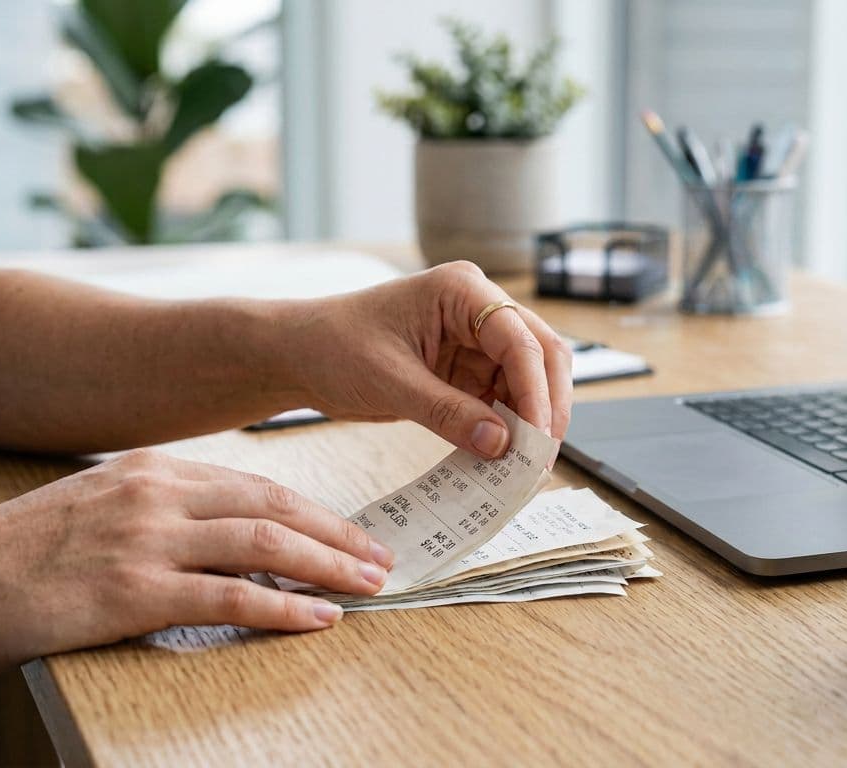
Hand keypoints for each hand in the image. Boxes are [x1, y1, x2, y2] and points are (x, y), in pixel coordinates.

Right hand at [0, 449, 391, 688]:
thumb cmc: (25, 554)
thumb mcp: (101, 505)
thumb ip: (165, 509)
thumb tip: (231, 534)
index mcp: (154, 469)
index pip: (258, 485)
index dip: (314, 510)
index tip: (349, 532)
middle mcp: (158, 494)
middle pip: (275, 507)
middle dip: (337, 534)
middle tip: (379, 557)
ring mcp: (148, 540)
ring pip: (265, 545)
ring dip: (327, 567)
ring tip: (367, 586)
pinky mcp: (136, 591)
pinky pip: (231, 598)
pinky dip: (283, 609)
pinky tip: (317, 619)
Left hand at [290, 261, 573, 456]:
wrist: (298, 355)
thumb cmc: (332, 347)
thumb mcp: (389, 382)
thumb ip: (447, 413)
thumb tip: (501, 445)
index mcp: (462, 290)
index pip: (520, 339)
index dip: (536, 390)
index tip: (536, 437)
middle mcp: (479, 309)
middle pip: (542, 355)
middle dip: (547, 406)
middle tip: (542, 456)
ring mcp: (477, 341)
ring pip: (529, 382)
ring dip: (530, 423)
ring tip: (524, 467)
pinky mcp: (468, 370)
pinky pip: (503, 401)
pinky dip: (507, 430)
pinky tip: (502, 460)